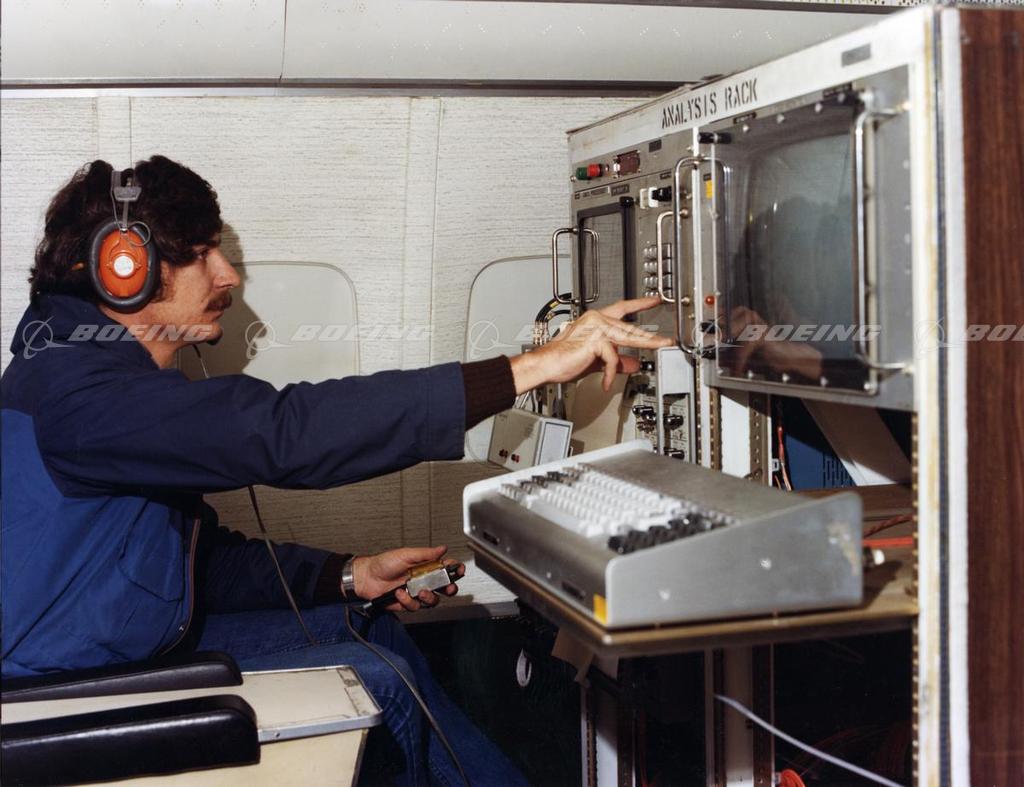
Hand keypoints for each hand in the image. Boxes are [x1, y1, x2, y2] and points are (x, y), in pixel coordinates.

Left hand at [350, 545, 462, 611]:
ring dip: (428, 597)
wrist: (367, 578)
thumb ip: (426, 554)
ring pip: (433, 600)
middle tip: (448, 587)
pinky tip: (400, 593)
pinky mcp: (408, 603)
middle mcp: (424, 580)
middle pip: (445, 587)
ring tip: (420, 591)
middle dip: (450, 588)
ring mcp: (416, 593)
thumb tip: (442, 548)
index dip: (455, 570)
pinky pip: (415, 606)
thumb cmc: (383, 563)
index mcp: (426, 567)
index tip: (458, 570)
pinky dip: (408, 600)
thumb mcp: (406, 554)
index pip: (446, 569)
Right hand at [509, 296, 672, 392]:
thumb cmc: (564, 361)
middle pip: (631, 327)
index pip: (622, 308)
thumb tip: (633, 363)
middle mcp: (597, 320)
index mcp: (596, 321)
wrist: (547, 365)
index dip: (639, 304)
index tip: (654, 300)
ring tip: (659, 348)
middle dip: (651, 335)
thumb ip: (617, 361)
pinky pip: (612, 357)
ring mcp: (596, 328)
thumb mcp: (597, 361)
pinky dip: (611, 372)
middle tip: (666, 340)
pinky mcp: (595, 340)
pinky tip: (607, 382)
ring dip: (647, 344)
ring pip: (629, 337)